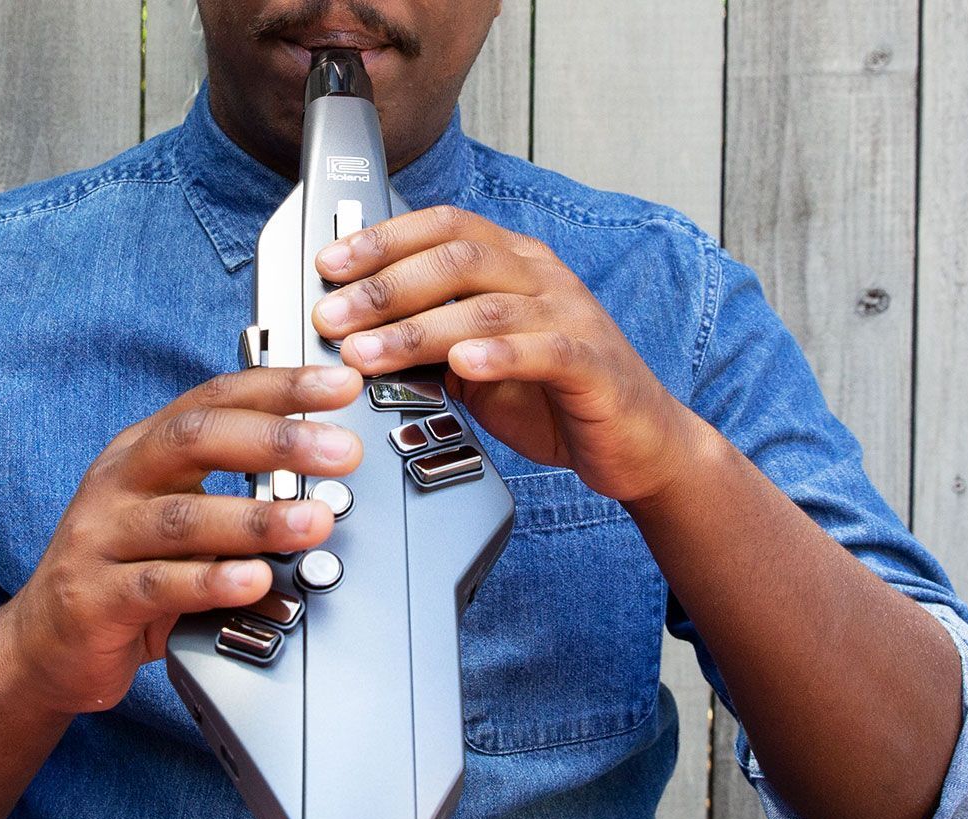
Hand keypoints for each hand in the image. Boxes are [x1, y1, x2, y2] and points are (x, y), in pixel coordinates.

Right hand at [6, 365, 363, 714]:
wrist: (44, 645)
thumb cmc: (125, 570)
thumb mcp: (178, 514)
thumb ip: (236, 491)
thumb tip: (323, 474)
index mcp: (145, 450)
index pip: (216, 399)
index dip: (280, 387)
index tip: (339, 384)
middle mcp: (120, 481)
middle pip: (196, 440)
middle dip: (277, 441)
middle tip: (341, 452)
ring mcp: (101, 536)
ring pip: (182, 517)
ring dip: (256, 518)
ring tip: (313, 522)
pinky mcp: (94, 597)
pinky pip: (159, 585)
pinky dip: (212, 581)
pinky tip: (255, 580)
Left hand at [311, 205, 699, 503]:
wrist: (637, 441)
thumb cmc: (554, 397)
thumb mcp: (479, 364)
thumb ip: (432, 343)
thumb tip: (358, 338)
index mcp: (514, 264)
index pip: (444, 228)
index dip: (383, 239)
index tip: (330, 265)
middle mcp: (542, 278)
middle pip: (457, 258)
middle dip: (384, 286)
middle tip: (332, 316)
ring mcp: (571, 316)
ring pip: (488, 306)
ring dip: (418, 329)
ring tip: (369, 352)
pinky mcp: (593, 363)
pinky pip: (544, 350)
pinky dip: (499, 355)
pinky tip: (462, 366)